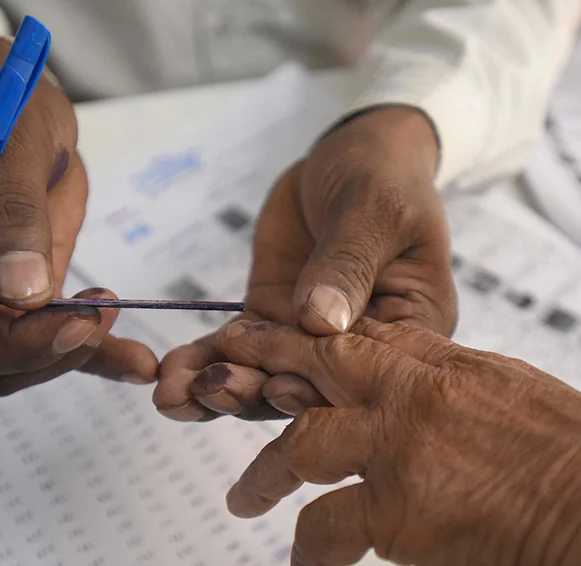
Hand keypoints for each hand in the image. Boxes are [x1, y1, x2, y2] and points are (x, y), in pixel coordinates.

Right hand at [0, 36, 156, 395]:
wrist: (26, 105)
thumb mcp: (9, 133)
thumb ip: (10, 208)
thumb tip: (21, 292)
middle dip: (11, 348)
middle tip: (78, 322)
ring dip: (53, 355)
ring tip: (105, 313)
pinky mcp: (23, 299)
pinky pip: (49, 346)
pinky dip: (95, 359)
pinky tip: (134, 361)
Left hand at [152, 106, 456, 420]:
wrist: (350, 155)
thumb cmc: (384, 178)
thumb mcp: (375, 212)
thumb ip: (347, 265)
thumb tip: (320, 319)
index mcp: (409, 330)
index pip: (369, 373)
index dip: (323, 387)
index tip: (277, 384)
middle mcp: (361, 348)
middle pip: (310, 387)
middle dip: (256, 395)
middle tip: (210, 390)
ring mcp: (311, 338)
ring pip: (265, 378)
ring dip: (219, 389)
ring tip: (174, 394)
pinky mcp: (271, 320)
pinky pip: (235, 350)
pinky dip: (202, 362)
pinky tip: (170, 376)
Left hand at [211, 318, 580, 565]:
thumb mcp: (540, 416)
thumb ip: (483, 413)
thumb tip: (460, 437)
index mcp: (460, 367)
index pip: (367, 340)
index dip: (315, 342)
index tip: (280, 345)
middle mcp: (424, 392)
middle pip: (316, 361)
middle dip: (261, 364)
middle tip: (218, 378)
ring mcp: (407, 446)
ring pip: (299, 442)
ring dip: (262, 473)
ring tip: (242, 501)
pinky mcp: (403, 511)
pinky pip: (322, 534)